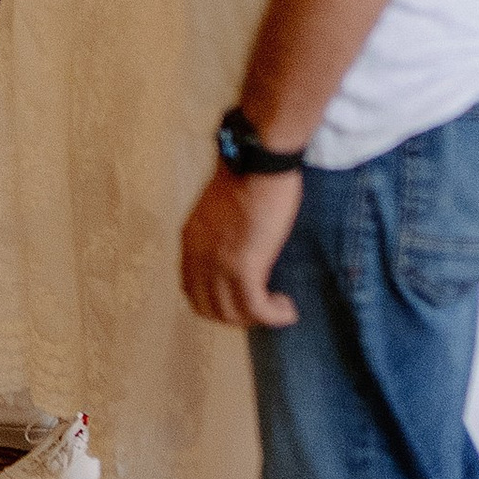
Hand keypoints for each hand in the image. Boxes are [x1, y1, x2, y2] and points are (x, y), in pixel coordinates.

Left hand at [180, 163, 302, 327]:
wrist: (257, 160)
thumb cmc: (249, 174)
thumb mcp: (223, 209)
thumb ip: (222, 232)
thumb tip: (240, 248)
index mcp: (191, 241)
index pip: (191, 289)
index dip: (216, 303)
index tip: (240, 300)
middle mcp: (199, 256)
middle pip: (208, 308)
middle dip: (236, 316)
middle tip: (262, 308)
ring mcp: (219, 263)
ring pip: (232, 314)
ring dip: (257, 319)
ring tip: (278, 309)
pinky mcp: (244, 266)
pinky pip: (256, 308)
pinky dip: (273, 316)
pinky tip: (287, 309)